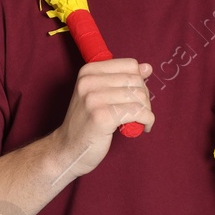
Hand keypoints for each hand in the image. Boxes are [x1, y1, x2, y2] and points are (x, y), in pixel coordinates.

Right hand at [52, 58, 154, 179]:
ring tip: (139, 120)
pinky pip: (139, 113)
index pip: (130, 65)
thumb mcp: (100, 95)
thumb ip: (121, 79)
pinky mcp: (102, 117)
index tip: (135, 97)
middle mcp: (89, 81)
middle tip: (139, 112)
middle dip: (145, 98)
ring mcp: (94, 99)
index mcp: (88, 71)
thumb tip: (147, 68)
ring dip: (146, 111)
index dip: (139, 81)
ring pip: (140, 97)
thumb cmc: (86, 123)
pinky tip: (143, 127)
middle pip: (136, 81)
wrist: (67, 149)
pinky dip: (147, 121)